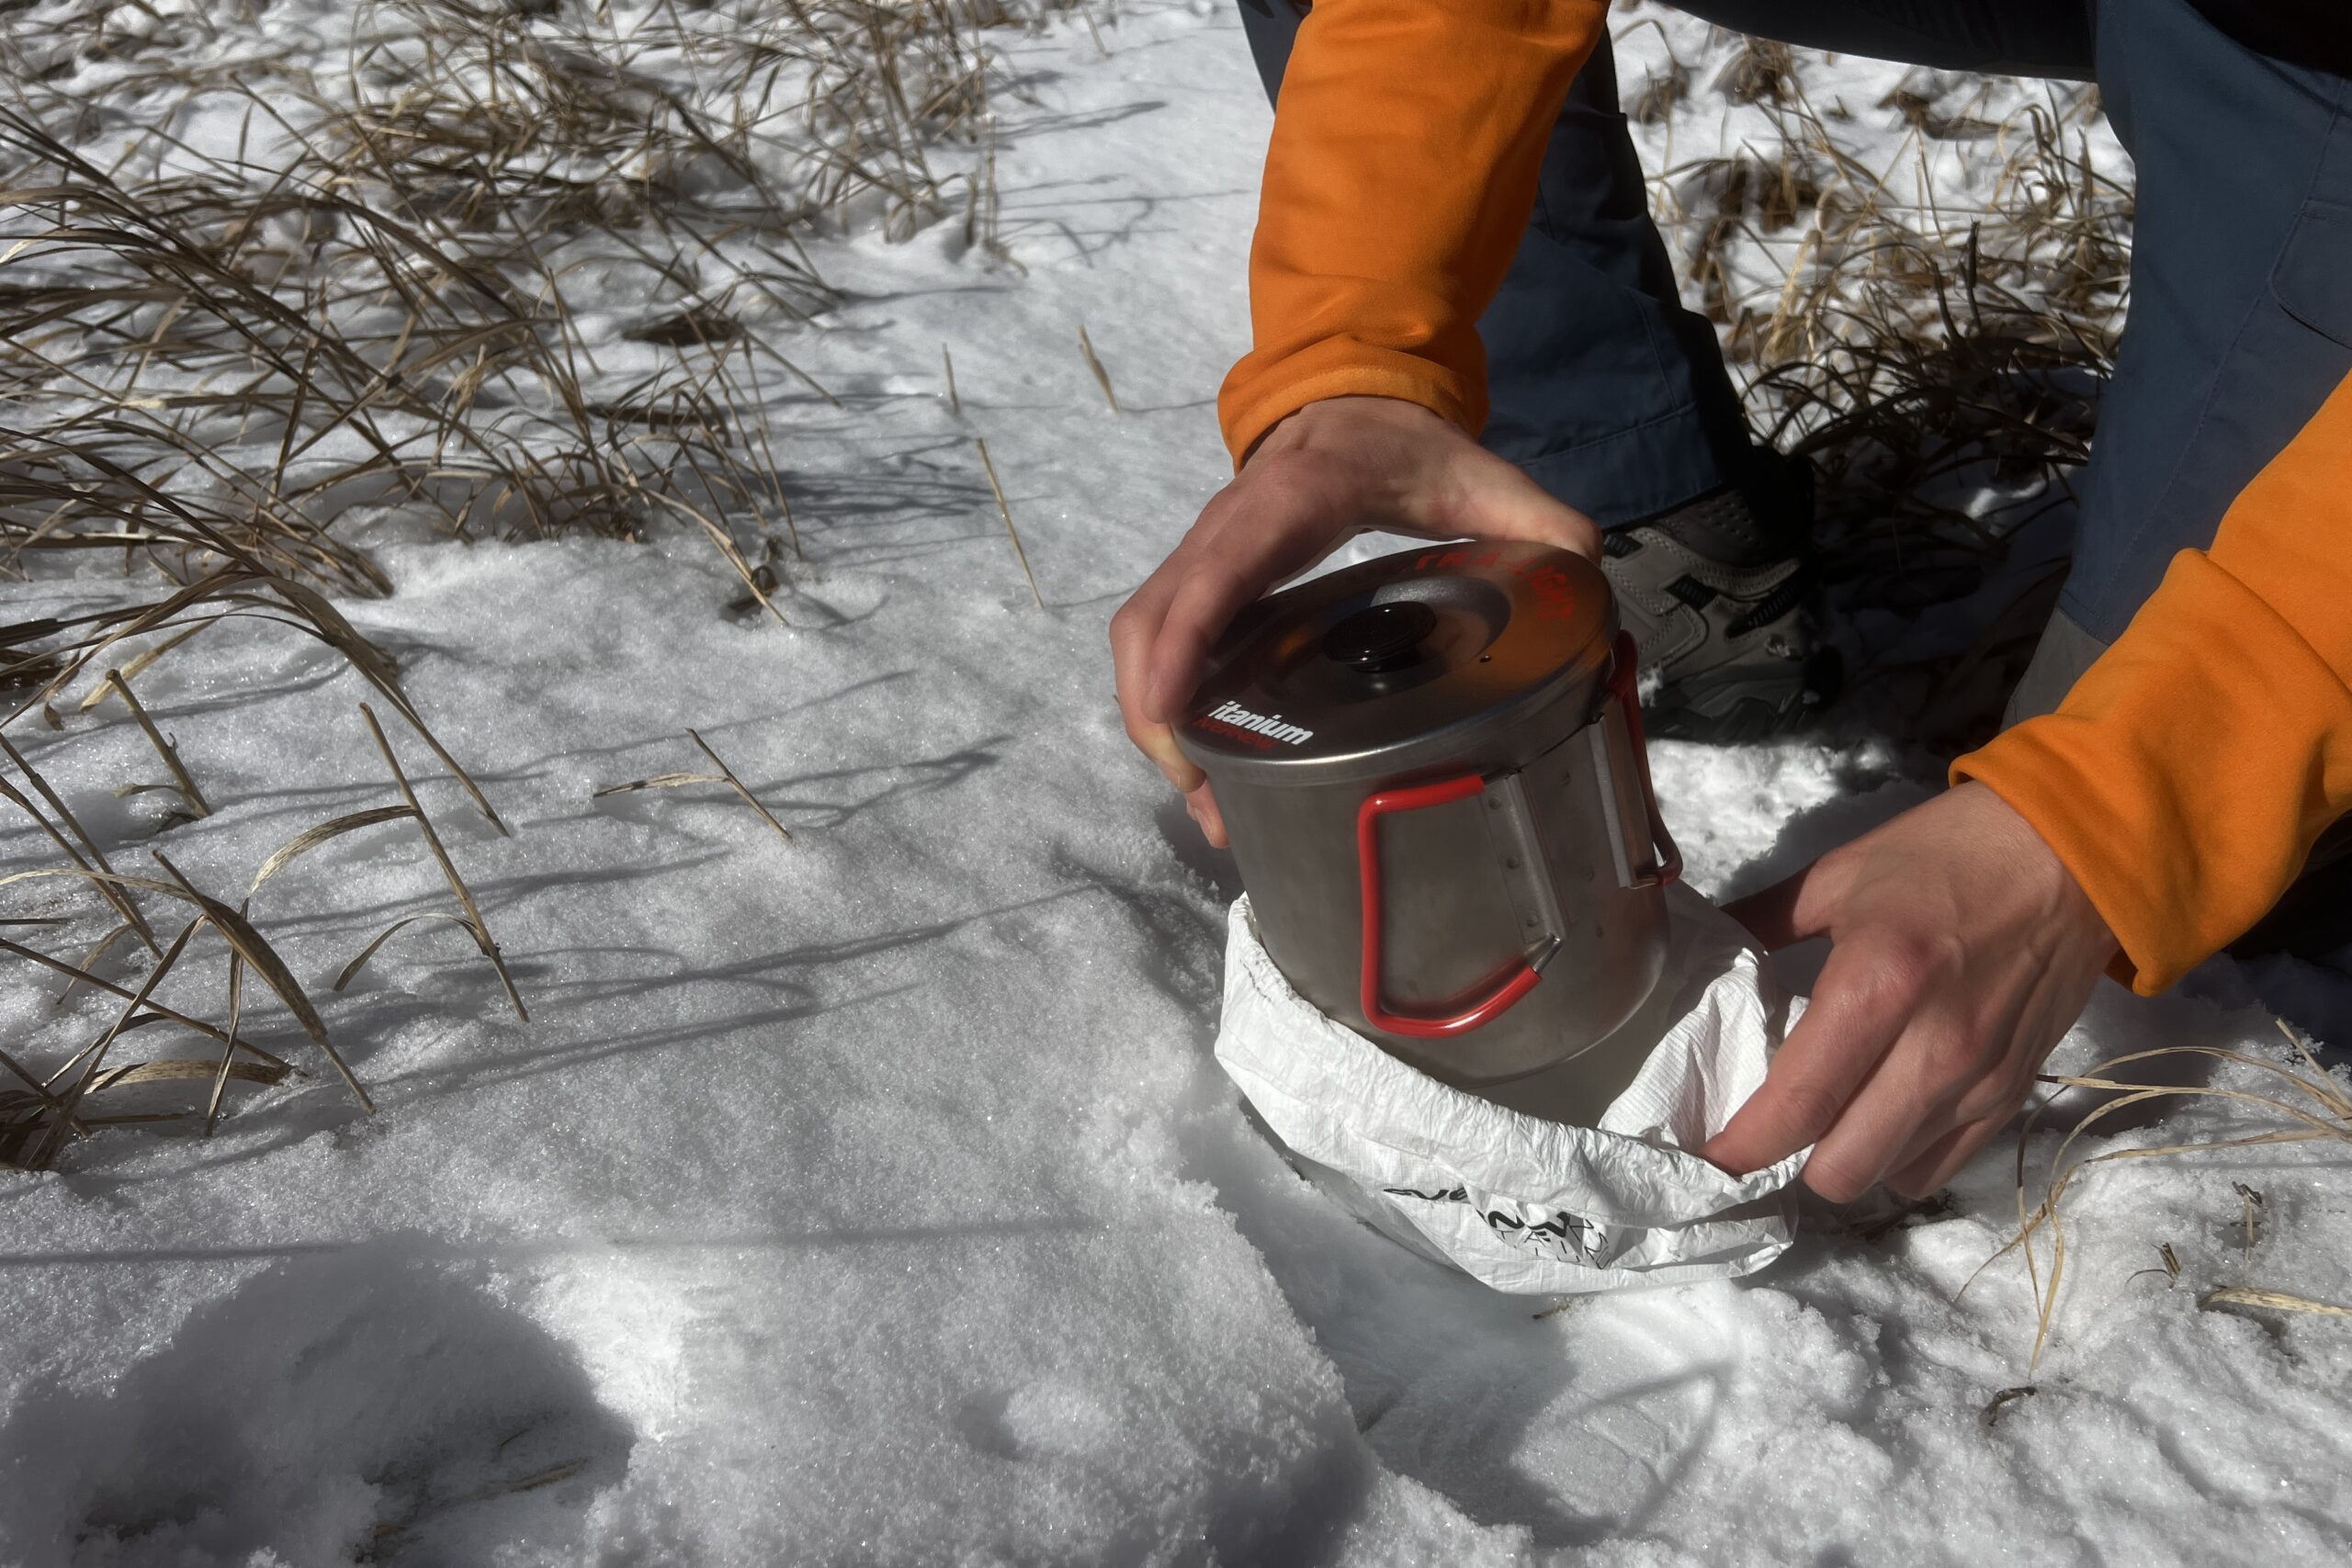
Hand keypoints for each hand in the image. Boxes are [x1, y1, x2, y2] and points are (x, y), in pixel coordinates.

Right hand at [1110, 396, 1599, 845]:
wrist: (1350, 404)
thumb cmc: (1405, 451)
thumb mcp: (1479, 475)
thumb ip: (1540, 520)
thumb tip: (1584, 578)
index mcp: (1293, 500)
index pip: (1224, 566)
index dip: (1188, 635)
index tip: (1172, 707)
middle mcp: (1226, 527)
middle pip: (1153, 618)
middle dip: (1158, 712)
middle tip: (1205, 795)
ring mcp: (1201, 556)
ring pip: (1140, 636)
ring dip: (1154, 721)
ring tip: (1206, 802)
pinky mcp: (1196, 583)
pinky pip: (1156, 644)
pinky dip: (1163, 707)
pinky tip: (1206, 768)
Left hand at [1702, 781, 2118, 1200]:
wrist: (2076, 853)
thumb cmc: (1949, 854)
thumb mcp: (1839, 875)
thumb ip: (1760, 922)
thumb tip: (1698, 946)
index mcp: (1878, 984)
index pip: (1798, 1103)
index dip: (1741, 1147)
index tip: (1705, 1156)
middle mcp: (1934, 1049)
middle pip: (1841, 1168)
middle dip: (1787, 1162)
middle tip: (1762, 1129)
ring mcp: (1981, 1080)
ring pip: (1888, 1176)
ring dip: (1843, 1159)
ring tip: (1820, 1120)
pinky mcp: (2014, 1093)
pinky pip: (1941, 1165)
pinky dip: (1898, 1156)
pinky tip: (1877, 1115)